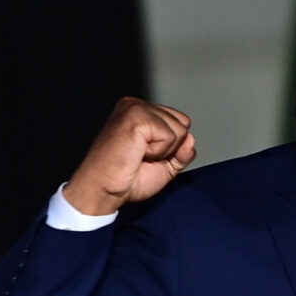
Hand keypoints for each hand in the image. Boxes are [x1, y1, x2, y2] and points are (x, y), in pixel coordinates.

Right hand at [64, 96, 194, 215]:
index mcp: (141, 112)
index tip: (147, 156)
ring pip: (179, 130)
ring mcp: (136, 108)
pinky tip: (138, 154)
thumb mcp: (165, 165)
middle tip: (142, 157)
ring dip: (163, 151)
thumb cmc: (126, 178)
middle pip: (183, 124)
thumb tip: (191, 140)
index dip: (172, 147)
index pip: (180, 122)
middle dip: (170, 148)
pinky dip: (159, 152)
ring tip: (139, 155)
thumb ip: (182, 152)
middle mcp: (137, 105)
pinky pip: (170, 136)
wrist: (104, 189)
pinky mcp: (136, 117)